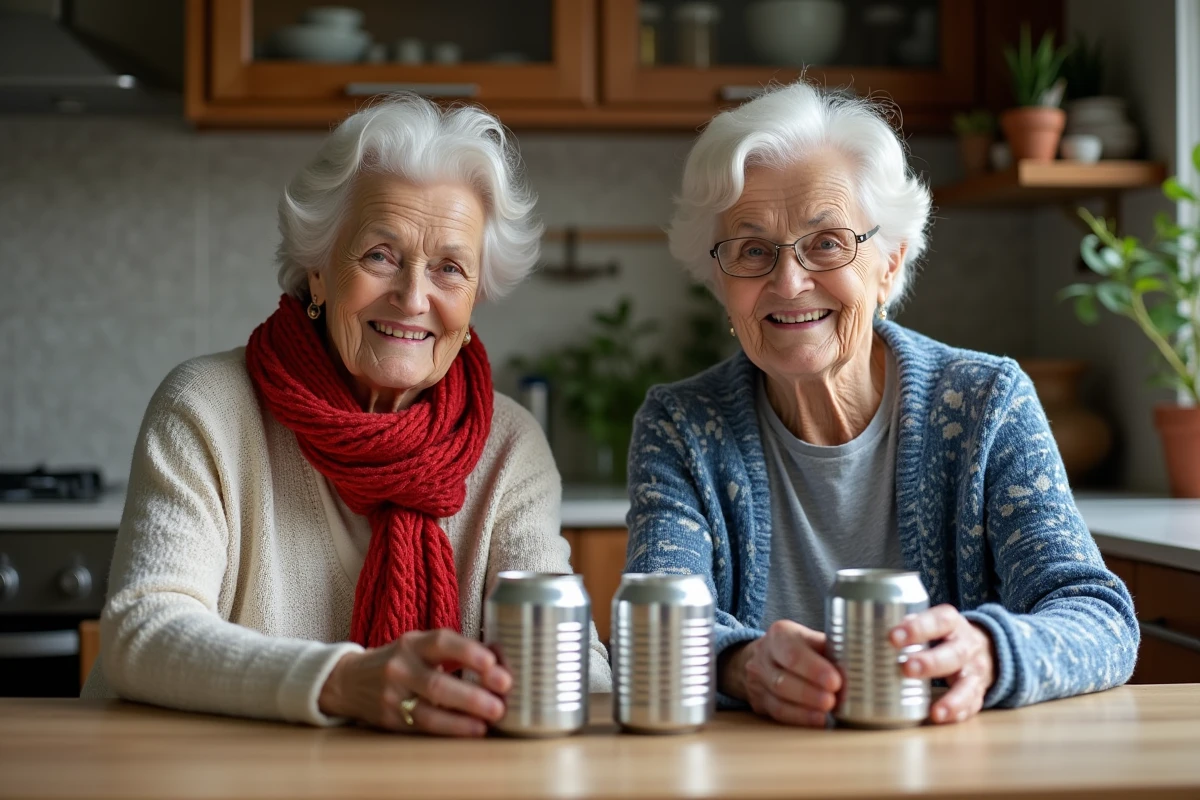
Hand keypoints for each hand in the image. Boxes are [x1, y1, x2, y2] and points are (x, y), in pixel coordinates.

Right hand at [319, 628, 511, 735]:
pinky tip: (471, 730)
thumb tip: (500, 661)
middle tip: (500, 702)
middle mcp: (400, 668)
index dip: (468, 652)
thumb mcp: (420, 645)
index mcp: (412, 643)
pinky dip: (450, 730)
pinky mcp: (390, 721)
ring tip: (489, 721)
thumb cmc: (401, 660)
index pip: (441, 643)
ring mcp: (393, 697)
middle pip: (437, 684)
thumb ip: (454, 651)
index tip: (492, 663)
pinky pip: (423, 728)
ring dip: (463, 719)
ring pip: (429, 712)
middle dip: (472, 695)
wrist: (349, 681)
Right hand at [721, 620, 841, 727]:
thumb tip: (861, 666)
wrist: (766, 656)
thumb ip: (833, 650)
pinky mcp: (759, 700)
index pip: (794, 653)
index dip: (814, 669)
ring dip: (805, 709)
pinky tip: (817, 720)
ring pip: (778, 699)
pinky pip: (777, 713)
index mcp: (781, 634)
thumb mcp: (813, 639)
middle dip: (810, 693)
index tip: (835, 682)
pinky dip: (799, 718)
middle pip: (783, 680)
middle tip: (832, 701)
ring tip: (826, 713)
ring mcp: (758, 680)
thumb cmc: (800, 647)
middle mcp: (764, 656)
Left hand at [889, 604, 994, 724]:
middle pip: (954, 653)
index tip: (893, 637)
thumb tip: (870, 634)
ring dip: (951, 698)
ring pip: (967, 684)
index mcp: (952, 623)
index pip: (939, 621)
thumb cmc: (943, 635)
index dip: (917, 628)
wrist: (984, 646)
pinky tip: (943, 718)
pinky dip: (958, 712)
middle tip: (907, 668)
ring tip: (935, 712)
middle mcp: (967, 646)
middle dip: (931, 662)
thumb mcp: (930, 622)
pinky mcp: (978, 691)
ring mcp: (974, 671)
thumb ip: (906, 626)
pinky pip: (972, 704)